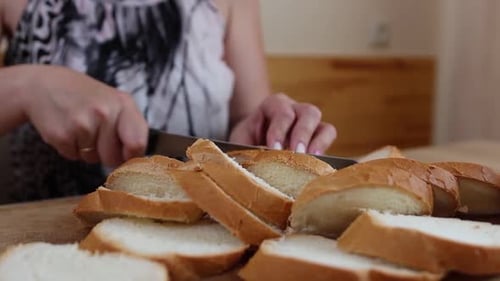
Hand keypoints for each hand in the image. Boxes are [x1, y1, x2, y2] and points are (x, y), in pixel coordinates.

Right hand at [19, 65, 147, 165]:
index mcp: (123, 103)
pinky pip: (73, 157)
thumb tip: (137, 158)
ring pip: (92, 159)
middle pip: (113, 158)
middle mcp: (104, 113)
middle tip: (95, 135)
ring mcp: (82, 124)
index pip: (137, 143)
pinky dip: (70, 149)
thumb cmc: (84, 95)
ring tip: (79, 127)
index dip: (133, 156)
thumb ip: (130, 126)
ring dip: (86, 150)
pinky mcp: (62, 135)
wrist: (43, 85)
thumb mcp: (113, 100)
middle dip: (105, 154)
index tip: (126, 156)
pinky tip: (67, 129)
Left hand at [229, 93, 335, 153]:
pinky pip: (328, 139)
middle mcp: (295, 110)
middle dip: (302, 133)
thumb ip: (245, 148)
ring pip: (324, 125)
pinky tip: (317, 163)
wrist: (252, 145)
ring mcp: (310, 125)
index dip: (279, 130)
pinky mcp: (318, 140)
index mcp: (274, 105)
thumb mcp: (240, 141)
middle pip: (308, 113)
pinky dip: (325, 149)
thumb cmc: (246, 141)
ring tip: (311, 159)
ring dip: (318, 143)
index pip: (281, 111)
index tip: (274, 149)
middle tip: (296, 153)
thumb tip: (250, 164)